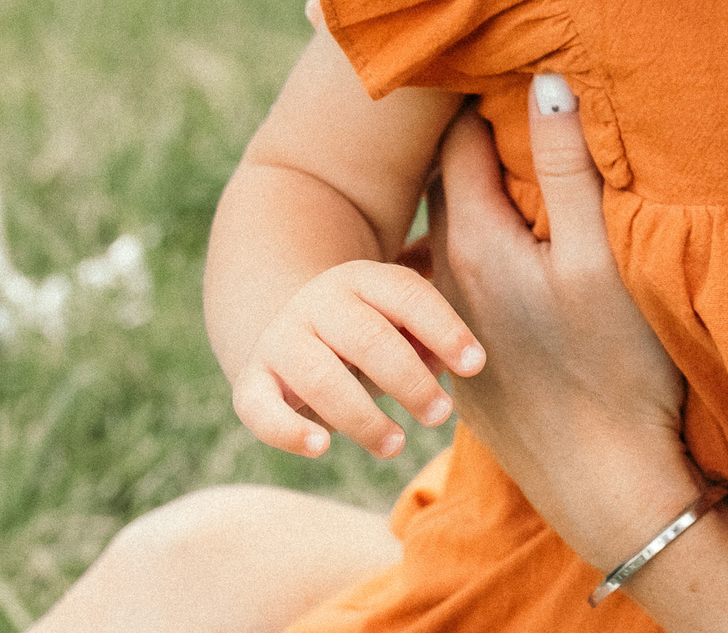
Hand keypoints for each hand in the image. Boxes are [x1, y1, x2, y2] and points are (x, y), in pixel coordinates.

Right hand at [229, 259, 484, 459]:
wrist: (291, 330)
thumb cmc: (367, 332)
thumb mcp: (397, 321)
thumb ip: (427, 334)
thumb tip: (453, 362)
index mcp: (362, 279)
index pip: (407, 295)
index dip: (444, 329)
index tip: (475, 365)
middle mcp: (317, 303)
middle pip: (367, 338)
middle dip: (409, 380)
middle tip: (440, 414)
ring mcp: (281, 340)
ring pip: (321, 378)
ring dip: (363, 416)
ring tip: (397, 444)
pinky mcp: (253, 381)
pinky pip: (261, 408)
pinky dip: (288, 430)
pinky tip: (321, 447)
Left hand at [426, 80, 697, 565]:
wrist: (608, 490)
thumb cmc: (618, 369)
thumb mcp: (602, 257)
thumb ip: (568, 165)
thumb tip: (544, 79)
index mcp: (475, 244)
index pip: (460, 141)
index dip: (484, 97)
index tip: (510, 62)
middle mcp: (447, 281)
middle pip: (450, 185)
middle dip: (476, 142)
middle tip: (510, 102)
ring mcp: (455, 327)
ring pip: (456, 236)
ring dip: (482, 199)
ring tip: (520, 170)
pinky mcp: (472, 366)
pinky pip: (468, 285)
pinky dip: (489, 251)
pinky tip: (525, 255)